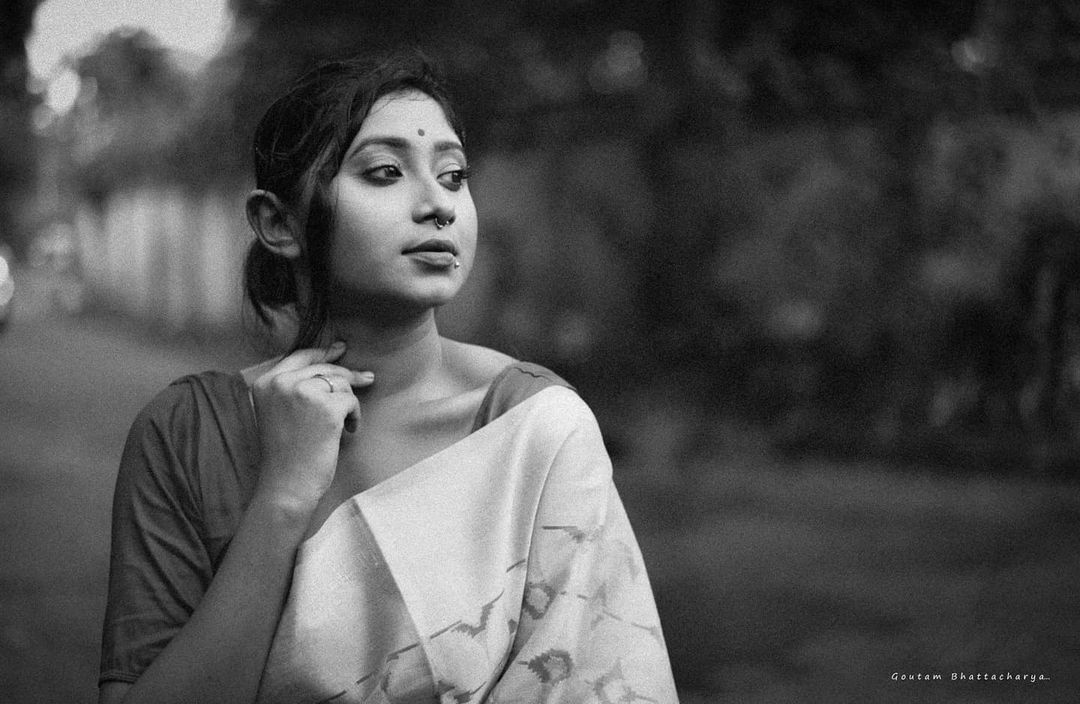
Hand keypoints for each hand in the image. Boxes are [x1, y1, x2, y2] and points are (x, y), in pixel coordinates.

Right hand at [249, 342, 372, 508]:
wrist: (287, 485)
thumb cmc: (286, 454)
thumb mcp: (278, 411)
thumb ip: (295, 387)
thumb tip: (332, 359)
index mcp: (266, 382)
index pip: (300, 356)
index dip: (322, 352)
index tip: (340, 348)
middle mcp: (282, 382)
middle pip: (324, 367)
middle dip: (348, 375)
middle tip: (367, 378)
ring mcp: (303, 392)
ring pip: (341, 382)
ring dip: (348, 402)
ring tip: (343, 425)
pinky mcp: (327, 406)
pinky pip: (352, 400)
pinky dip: (354, 416)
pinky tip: (347, 431)